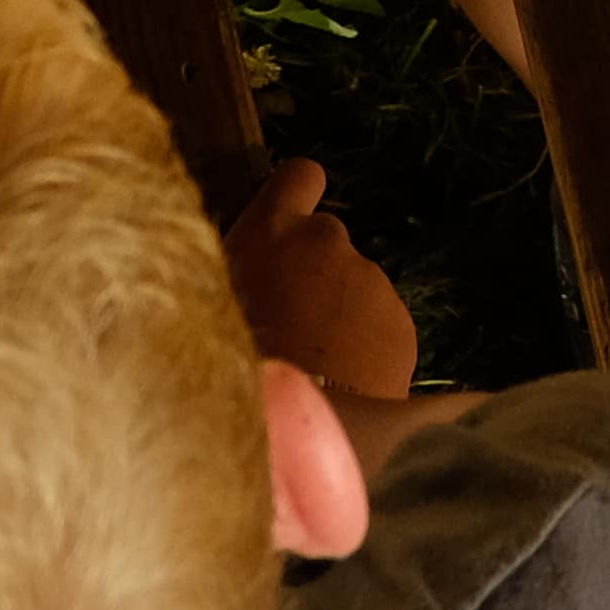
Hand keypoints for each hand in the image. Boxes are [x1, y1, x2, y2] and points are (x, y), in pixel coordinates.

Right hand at [223, 161, 419, 397]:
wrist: (288, 432)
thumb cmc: (227, 365)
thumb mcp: (208, 308)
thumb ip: (236, 276)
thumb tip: (244, 277)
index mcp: (272, 229)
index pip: (299, 176)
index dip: (296, 197)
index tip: (291, 227)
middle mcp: (328, 240)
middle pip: (326, 246)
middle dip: (314, 278)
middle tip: (289, 330)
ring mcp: (372, 281)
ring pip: (355, 295)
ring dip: (340, 321)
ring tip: (313, 373)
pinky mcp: (402, 325)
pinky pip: (380, 333)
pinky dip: (366, 354)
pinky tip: (341, 391)